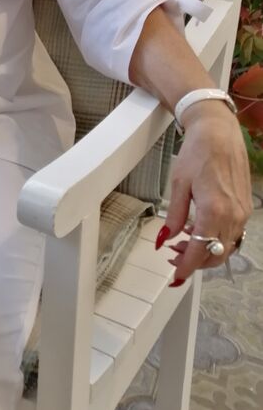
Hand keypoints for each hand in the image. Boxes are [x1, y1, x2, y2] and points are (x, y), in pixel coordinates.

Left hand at [158, 103, 250, 284]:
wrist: (218, 133)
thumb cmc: (197, 153)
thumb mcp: (177, 184)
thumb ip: (173, 216)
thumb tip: (164, 239)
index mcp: (214, 211)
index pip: (200, 251)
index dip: (186, 268)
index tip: (175, 276)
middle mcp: (233, 215)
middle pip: (216, 255)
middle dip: (195, 261)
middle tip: (173, 257)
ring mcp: (242, 212)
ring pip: (225, 247)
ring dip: (205, 250)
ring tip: (182, 243)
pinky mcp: (245, 207)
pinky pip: (232, 233)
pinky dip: (215, 238)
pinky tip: (198, 230)